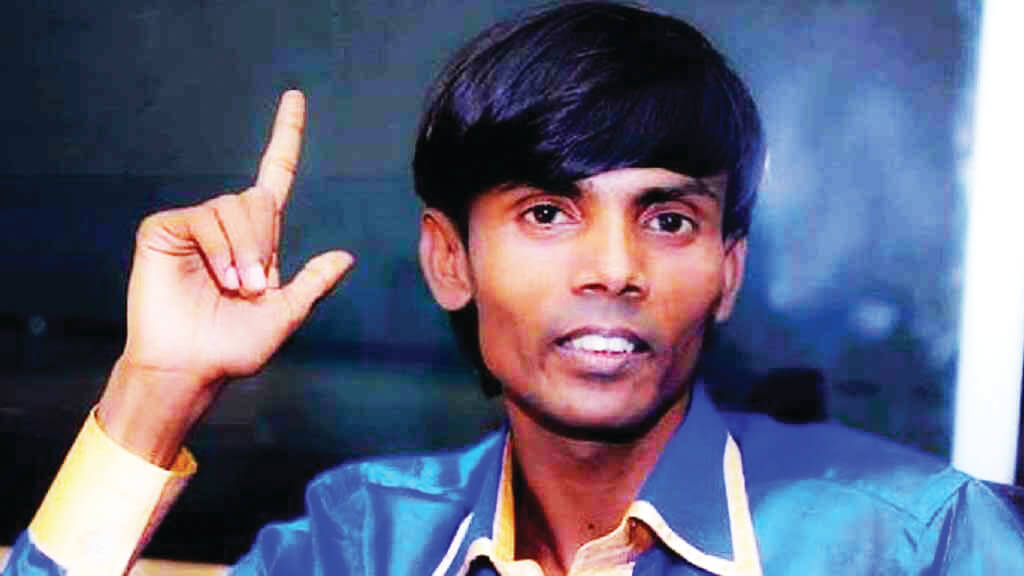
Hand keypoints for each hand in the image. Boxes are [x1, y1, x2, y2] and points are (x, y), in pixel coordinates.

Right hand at [97, 91, 353, 464]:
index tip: (295, 97)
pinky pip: (204, 219)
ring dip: (245, 251)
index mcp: (257, 239)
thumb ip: (313, 283)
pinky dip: (219, 249)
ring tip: (235, 287)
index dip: (285, 136)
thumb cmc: (233, 347)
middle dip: (265, 243)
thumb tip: (347, 256)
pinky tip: (216, 276)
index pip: (276, 176)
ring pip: (234, 207)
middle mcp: (227, 225)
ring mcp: (194, 225)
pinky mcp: (164, 229)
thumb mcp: (286, 315)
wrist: (191, 367)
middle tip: (253, 286)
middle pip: (260, 199)